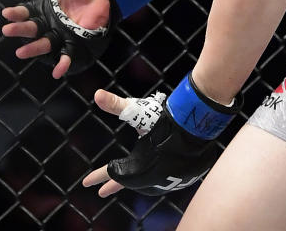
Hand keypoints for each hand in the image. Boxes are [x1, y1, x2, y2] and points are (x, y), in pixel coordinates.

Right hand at [0, 0, 111, 77]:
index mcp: (44, 7)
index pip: (25, 12)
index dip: (15, 14)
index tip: (6, 13)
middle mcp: (50, 23)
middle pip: (31, 29)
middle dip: (19, 30)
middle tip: (7, 30)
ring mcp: (63, 35)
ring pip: (45, 44)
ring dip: (33, 49)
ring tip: (21, 52)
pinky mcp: (77, 44)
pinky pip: (68, 56)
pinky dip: (62, 64)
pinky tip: (57, 71)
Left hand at [83, 75, 239, 196]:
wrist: (199, 122)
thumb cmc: (165, 116)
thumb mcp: (138, 109)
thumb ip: (116, 105)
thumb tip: (96, 94)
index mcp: (141, 163)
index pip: (115, 172)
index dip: (100, 176)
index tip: (86, 183)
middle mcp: (155, 176)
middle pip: (131, 183)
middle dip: (115, 184)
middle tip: (102, 191)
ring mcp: (172, 178)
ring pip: (149, 185)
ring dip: (136, 182)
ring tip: (124, 182)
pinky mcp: (185, 176)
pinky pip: (165, 182)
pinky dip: (154, 180)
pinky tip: (151, 176)